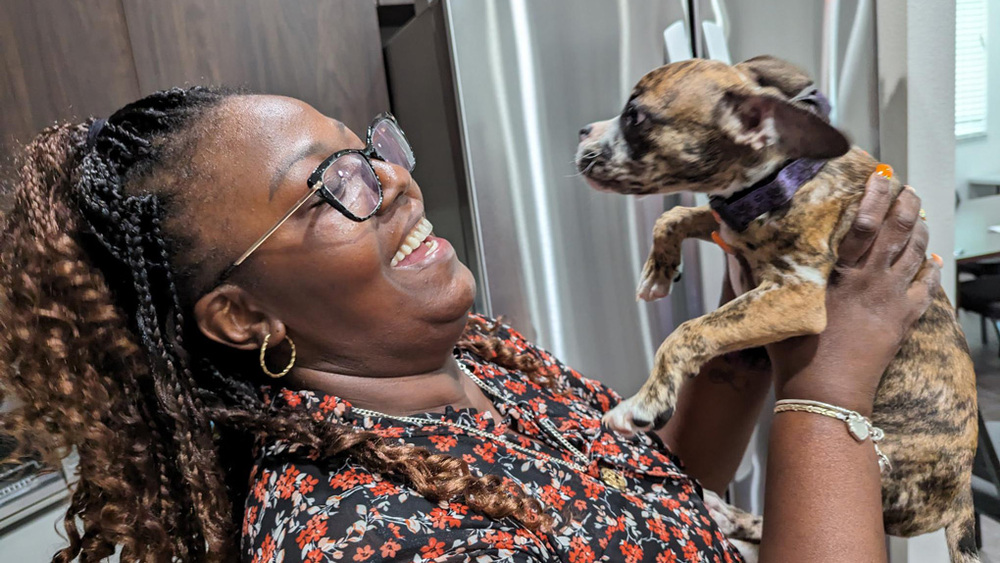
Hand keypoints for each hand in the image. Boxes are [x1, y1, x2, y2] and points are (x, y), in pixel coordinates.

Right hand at [765, 169, 940, 413]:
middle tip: (905, 188)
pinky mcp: (904, 320)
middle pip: (898, 229)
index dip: (876, 195)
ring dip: (919, 230)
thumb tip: (728, 239)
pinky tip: (930, 257)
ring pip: (915, 252)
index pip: (864, 221)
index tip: (880, 177)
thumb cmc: (792, 351)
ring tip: (917, 215)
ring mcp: (891, 298)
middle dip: (905, 204)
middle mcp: (870, 279)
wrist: (825, 393)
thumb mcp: (767, 305)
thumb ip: (748, 269)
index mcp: (838, 271)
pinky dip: (930, 268)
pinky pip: (926, 286)